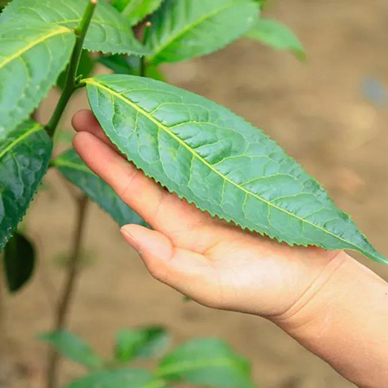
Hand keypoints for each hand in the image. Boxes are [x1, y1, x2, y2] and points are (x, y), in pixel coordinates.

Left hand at [72, 110, 347, 320]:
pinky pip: (209, 149)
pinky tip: (173, 109)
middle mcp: (188, 205)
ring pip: (173, 151)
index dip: (105, 162)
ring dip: (147, 126)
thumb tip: (126, 231)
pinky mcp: (238, 178)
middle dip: (115, 136)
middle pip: (145, 164)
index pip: (133, 189)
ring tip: (120, 98)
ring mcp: (213, 189)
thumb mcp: (210, 286)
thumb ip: (167, 264)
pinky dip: (189, 129)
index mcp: (175, 228)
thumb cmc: (260, 289)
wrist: (308, 281)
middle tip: (86, 105)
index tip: (79, 134)